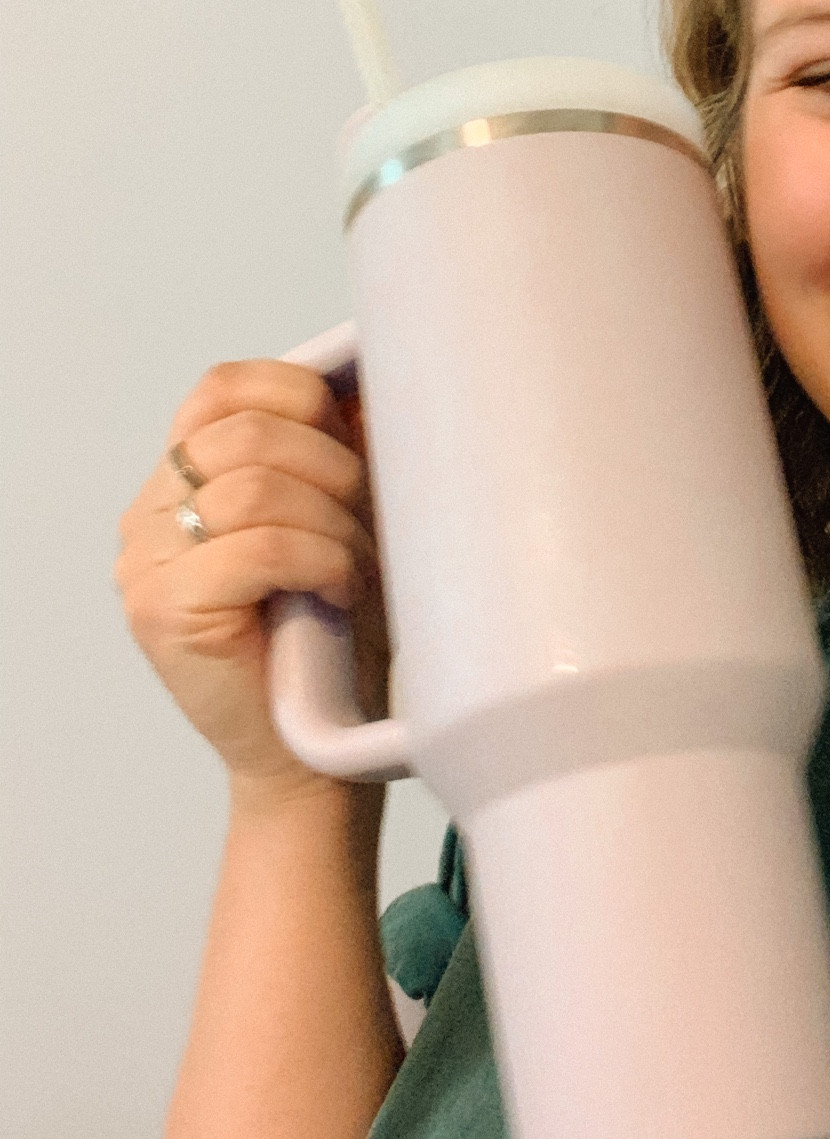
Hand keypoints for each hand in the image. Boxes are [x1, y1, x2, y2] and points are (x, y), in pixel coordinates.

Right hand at [117, 360, 386, 800]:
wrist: (314, 753)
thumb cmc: (337, 637)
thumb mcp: (342, 523)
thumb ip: (337, 455)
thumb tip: (375, 385)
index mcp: (182, 481)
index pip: (222, 389)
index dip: (300, 397)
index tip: (357, 438)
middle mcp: (148, 516)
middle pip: (244, 432)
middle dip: (333, 468)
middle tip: (370, 523)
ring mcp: (146, 564)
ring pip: (253, 487)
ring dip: (334, 524)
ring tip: (357, 569)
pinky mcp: (163, 611)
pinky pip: (258, 546)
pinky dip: (320, 561)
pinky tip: (338, 592)